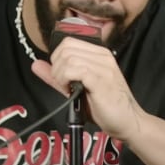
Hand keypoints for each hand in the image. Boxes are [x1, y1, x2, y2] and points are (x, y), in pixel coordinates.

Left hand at [31, 37, 145, 141]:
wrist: (128, 122)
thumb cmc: (105, 106)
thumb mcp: (76, 88)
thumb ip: (56, 75)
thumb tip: (36, 64)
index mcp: (98, 54)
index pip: (68, 42)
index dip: (57, 58)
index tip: (61, 75)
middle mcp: (102, 56)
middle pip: (66, 48)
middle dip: (56, 66)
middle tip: (63, 84)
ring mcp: (103, 67)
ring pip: (68, 58)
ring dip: (60, 75)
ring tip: (68, 89)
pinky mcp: (101, 80)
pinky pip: (74, 69)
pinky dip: (65, 80)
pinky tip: (72, 91)